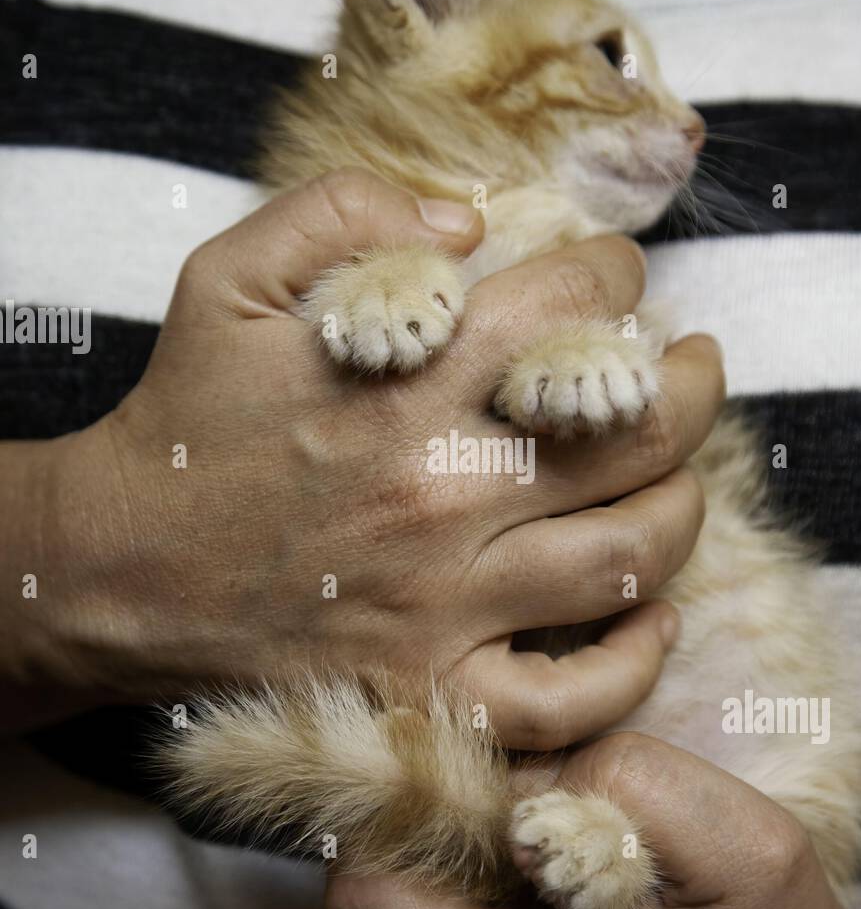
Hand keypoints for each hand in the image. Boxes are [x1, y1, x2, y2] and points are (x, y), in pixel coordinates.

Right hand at [1, 170, 722, 737]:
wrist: (117, 571)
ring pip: (630, 556)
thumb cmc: (181, 424)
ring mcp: (448, 604)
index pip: (568, 307)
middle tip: (696, 363)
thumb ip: (339, 211)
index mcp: (409, 384)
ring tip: (686, 472)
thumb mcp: (228, 278)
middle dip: (692, 381)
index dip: (615, 275)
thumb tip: (469, 218)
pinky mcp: (434, 690)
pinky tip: (652, 614)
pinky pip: (572, 697)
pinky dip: (635, 660)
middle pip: (634, 430)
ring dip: (686, 503)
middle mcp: (446, 493)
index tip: (616, 277)